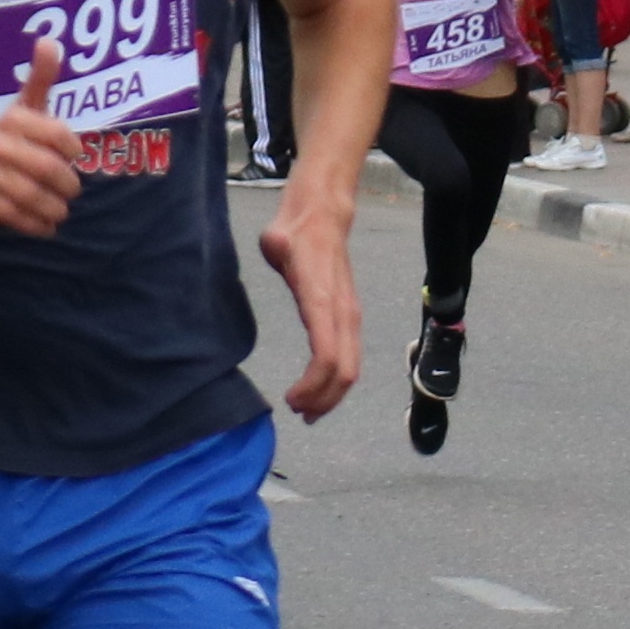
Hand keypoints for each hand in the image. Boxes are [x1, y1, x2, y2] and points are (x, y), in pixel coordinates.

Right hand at [0, 43, 85, 237]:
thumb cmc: (2, 139)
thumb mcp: (21, 108)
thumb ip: (39, 78)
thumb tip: (48, 41)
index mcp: (12, 119)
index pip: (56, 133)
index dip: (72, 149)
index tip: (75, 156)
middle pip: (46, 168)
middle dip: (66, 184)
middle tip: (71, 191)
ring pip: (31, 195)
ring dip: (53, 208)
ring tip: (60, 210)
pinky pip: (13, 216)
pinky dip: (35, 225)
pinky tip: (45, 226)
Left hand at [262, 184, 363, 420]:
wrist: (324, 215)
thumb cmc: (296, 231)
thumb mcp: (278, 238)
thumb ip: (279, 245)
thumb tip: (279, 244)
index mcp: (324, 301)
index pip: (327, 355)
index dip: (312, 386)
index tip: (290, 399)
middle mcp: (343, 314)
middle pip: (344, 372)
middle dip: (323, 400)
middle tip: (298, 413)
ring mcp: (349, 317)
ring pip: (351, 370)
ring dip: (331, 395)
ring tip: (307, 411)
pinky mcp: (348, 319)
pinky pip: (348, 359)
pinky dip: (335, 381)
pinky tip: (317, 391)